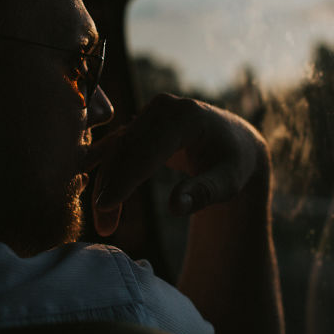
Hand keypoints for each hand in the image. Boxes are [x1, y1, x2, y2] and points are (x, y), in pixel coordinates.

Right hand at [83, 93, 269, 236]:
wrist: (236, 143)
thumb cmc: (235, 164)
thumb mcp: (229, 182)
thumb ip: (204, 192)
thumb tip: (175, 207)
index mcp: (186, 115)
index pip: (148, 147)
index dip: (125, 178)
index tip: (106, 206)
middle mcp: (164, 107)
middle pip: (127, 148)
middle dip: (111, 187)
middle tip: (104, 227)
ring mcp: (150, 112)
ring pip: (116, 149)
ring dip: (106, 185)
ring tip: (106, 224)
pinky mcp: (141, 122)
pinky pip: (117, 148)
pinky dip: (106, 173)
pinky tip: (97, 196)